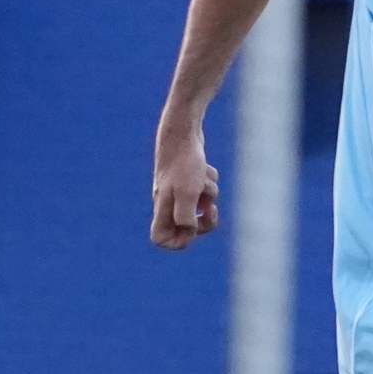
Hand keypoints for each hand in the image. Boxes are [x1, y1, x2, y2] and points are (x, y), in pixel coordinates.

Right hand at [150, 130, 219, 247]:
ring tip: (203, 177)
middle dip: (205, 219)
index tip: (193, 230)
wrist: (182, 131)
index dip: (179, 242)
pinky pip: (205, 187)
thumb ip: (185, 217)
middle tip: (211, 208)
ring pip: (200, 205)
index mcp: (163, 208)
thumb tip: (189, 231)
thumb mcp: (187, 193)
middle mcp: (168, 201)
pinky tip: (205, 167)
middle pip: (187, 227)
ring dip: (209, 193)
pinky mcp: (188, 176)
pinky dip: (209, 179)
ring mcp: (178, 188)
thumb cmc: (184, 164)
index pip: (161, 239)